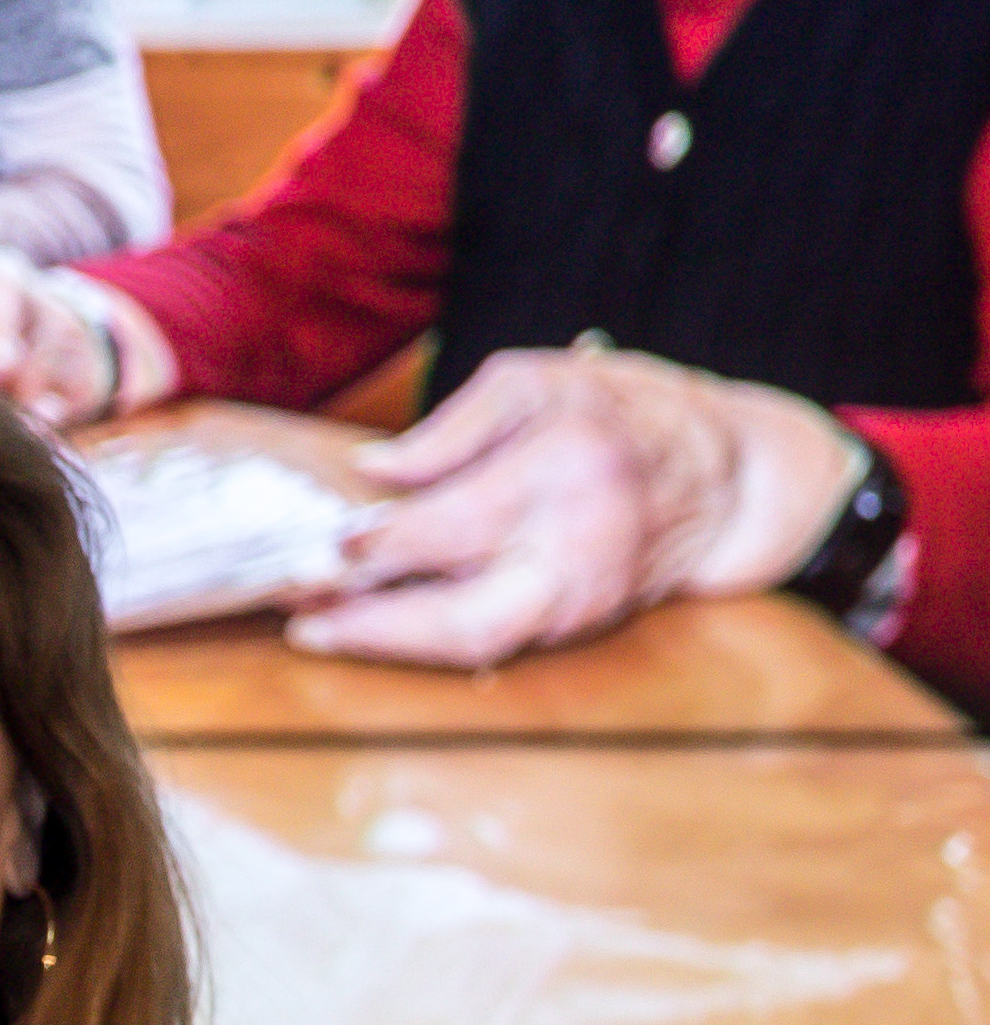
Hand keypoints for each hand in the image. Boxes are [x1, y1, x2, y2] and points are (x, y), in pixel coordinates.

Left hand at [287, 344, 868, 672]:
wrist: (727, 477)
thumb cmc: (625, 412)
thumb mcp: (545, 380)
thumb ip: (458, 424)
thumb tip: (377, 469)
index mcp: (566, 459)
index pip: (453, 514)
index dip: (380, 542)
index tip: (324, 547)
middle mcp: (578, 535)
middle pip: (458, 594)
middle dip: (366, 606)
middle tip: (296, 598)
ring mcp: (582, 591)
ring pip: (472, 638)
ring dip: (387, 642)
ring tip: (319, 630)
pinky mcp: (580, 624)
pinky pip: (491, 645)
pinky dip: (425, 644)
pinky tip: (371, 631)